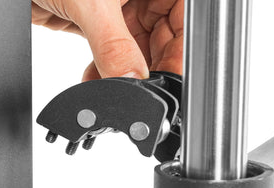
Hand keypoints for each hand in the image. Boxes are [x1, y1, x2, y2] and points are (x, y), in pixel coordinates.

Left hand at [32, 0, 183, 79]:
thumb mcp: (90, 1)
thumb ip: (113, 44)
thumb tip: (131, 81)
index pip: (183, 18)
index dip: (179, 52)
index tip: (167, 82)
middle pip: (164, 38)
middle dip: (149, 69)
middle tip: (137, 93)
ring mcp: (118, 5)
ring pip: (137, 50)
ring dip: (125, 76)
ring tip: (113, 88)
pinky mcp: (94, 19)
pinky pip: (111, 52)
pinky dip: (105, 72)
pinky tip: (96, 81)